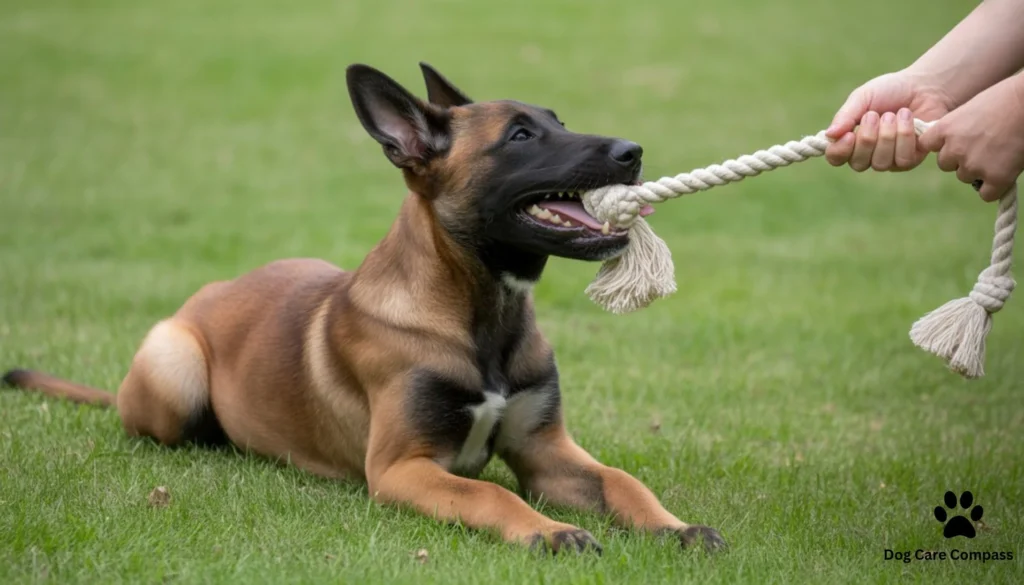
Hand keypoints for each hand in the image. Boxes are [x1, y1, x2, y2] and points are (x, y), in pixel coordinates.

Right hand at [824, 70, 955, 171]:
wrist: (923, 86)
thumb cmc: (889, 90)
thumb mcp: (862, 97)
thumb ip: (845, 115)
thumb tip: (829, 135)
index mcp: (850, 140)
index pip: (836, 158)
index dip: (839, 151)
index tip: (848, 135)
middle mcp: (867, 155)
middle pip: (858, 163)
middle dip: (868, 138)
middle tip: (875, 115)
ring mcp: (888, 160)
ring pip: (881, 164)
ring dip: (888, 136)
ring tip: (894, 114)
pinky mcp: (910, 160)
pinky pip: (903, 160)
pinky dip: (905, 137)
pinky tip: (908, 119)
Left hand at [919, 74, 1023, 201]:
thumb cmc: (1006, 98)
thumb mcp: (971, 107)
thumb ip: (956, 127)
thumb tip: (952, 142)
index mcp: (945, 129)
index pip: (926, 145)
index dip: (942, 144)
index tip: (955, 141)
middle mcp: (955, 150)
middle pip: (946, 164)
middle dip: (960, 158)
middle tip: (983, 147)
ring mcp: (974, 165)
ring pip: (965, 178)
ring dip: (978, 171)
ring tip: (998, 153)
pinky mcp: (996, 178)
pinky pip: (986, 194)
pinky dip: (994, 187)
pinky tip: (1005, 172)